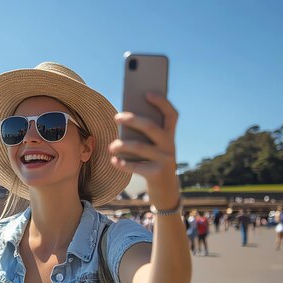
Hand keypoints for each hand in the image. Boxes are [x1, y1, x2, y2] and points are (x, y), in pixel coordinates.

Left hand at [108, 93, 179, 209]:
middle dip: (132, 119)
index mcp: (170, 136)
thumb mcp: (154, 148)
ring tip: (111, 146)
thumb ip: (145, 135)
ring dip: (122, 145)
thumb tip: (123, 120)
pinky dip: (122, 163)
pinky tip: (113, 160)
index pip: (171, 115)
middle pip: (151, 127)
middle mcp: (170, 146)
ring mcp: (165, 160)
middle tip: (116, 117)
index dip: (162, 102)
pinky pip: (136, 167)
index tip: (147, 93)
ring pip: (140, 147)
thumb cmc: (153, 162)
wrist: (165, 190)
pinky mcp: (157, 174)